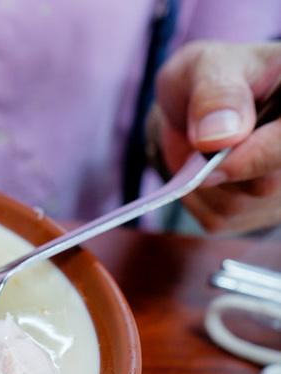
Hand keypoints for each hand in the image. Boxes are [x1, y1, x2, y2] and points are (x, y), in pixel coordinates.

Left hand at [150, 40, 280, 233]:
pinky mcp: (261, 212)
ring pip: (241, 205)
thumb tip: (220, 136)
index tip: (219, 158)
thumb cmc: (208, 78)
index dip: (260, 156)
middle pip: (267, 184)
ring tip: (202, 151)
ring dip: (205, 183)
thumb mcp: (206, 67)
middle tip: (200, 141)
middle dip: (221, 166)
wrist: (192, 105)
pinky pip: (220, 218)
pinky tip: (200, 172)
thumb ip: (216, 94)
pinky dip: (196, 199)